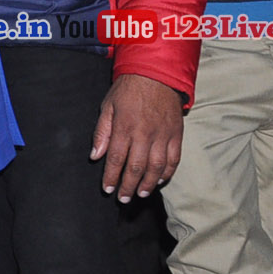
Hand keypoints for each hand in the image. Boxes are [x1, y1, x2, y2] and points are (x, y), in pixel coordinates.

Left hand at [91, 73, 184, 200]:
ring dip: (148, 184)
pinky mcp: (176, 135)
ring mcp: (163, 135)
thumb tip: (95, 155)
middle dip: (128, 186)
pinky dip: (167, 173)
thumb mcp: (108, 106)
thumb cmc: (128, 90)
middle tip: (123, 199)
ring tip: (140, 193)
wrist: (156, 74)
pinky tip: (160, 181)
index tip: (108, 189)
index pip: (116, 159)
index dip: (111, 177)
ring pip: (156, 167)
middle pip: (136, 167)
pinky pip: (174, 159)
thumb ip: (102, 132)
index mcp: (125, 127)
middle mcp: (144, 134)